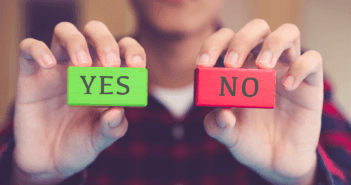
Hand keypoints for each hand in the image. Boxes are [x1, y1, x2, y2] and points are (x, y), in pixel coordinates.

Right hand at [13, 21, 145, 184]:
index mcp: (106, 77)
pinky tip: (48, 65)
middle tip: (110, 64)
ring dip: (76, 42)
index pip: (123, 49)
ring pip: (65, 31)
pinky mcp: (31, 74)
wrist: (48, 162)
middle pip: (95, 32)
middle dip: (106, 41)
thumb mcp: (100, 140)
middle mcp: (83, 66)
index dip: (133, 51)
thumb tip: (117, 111)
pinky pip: (30, 47)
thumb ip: (112, 128)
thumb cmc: (80, 144)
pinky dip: (38, 50)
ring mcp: (57, 68)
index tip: (137, 66)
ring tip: (82, 66)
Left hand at [198, 19, 322, 184]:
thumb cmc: (249, 141)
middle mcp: (262, 63)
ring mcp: (287, 70)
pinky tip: (288, 87)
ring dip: (273, 44)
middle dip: (241, 40)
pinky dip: (300, 67)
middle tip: (231, 64)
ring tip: (263, 67)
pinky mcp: (309, 83)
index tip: (203, 64)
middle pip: (256, 28)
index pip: (226, 40)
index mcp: (239, 69)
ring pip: (287, 32)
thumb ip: (218, 126)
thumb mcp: (229, 136)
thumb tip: (222, 114)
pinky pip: (312, 60)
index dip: (213, 45)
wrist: (276, 161)